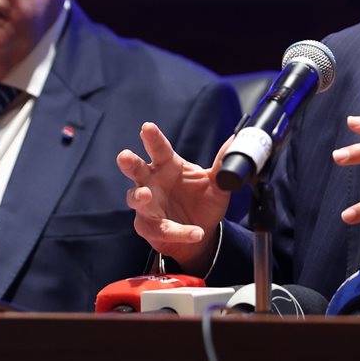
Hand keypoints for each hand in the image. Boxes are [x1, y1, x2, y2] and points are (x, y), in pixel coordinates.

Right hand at [116, 122, 231, 272]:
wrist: (202, 232)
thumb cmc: (202, 202)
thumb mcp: (216, 184)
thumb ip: (222, 164)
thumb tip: (234, 140)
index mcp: (168, 166)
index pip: (159, 149)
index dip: (152, 138)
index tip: (147, 127)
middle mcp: (153, 182)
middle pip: (136, 169)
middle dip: (129, 162)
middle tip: (125, 156)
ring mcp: (147, 205)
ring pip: (136, 198)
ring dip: (140, 196)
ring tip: (146, 195)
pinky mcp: (149, 226)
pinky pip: (160, 228)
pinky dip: (178, 231)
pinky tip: (195, 232)